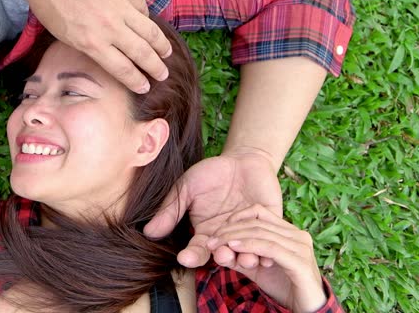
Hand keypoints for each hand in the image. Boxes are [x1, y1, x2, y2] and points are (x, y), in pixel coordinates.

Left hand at [19, 0, 171, 93]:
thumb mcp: (62, 32)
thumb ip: (87, 42)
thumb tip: (104, 48)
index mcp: (91, 43)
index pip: (123, 69)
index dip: (137, 81)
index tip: (144, 87)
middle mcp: (110, 28)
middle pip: (142, 54)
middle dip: (156, 67)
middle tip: (163, 75)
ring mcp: (120, 6)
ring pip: (150, 31)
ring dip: (161, 45)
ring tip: (167, 53)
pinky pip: (142, 8)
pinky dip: (147, 18)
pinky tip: (149, 24)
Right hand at [143, 148, 282, 267]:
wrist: (242, 159)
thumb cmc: (210, 173)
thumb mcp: (186, 187)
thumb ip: (171, 210)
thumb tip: (149, 231)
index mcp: (206, 233)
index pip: (198, 250)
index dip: (191, 256)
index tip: (184, 258)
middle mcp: (227, 238)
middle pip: (224, 256)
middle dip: (223, 258)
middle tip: (221, 255)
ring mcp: (249, 233)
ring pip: (248, 253)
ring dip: (247, 258)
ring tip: (246, 258)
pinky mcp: (270, 225)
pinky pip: (270, 239)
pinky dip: (269, 248)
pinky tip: (267, 253)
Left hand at [207, 205, 326, 311]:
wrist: (308, 309)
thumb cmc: (284, 287)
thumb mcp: (257, 269)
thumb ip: (239, 258)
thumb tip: (216, 250)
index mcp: (290, 232)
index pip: (259, 212)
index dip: (235, 218)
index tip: (216, 231)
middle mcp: (298, 235)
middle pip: (257, 222)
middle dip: (229, 229)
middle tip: (211, 240)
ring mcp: (301, 247)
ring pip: (261, 232)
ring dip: (234, 236)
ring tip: (216, 244)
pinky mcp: (300, 261)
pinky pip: (269, 247)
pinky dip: (248, 245)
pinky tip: (233, 247)